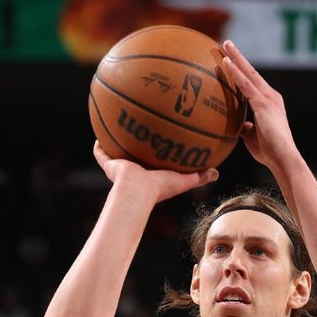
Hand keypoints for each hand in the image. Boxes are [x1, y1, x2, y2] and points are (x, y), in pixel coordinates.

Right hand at [93, 141, 218, 203]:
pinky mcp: (110, 165)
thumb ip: (199, 176)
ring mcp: (120, 167)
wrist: (137, 191)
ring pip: (117, 151)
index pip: (153, 161)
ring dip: (116, 140)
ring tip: (117, 125)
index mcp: (150, 174)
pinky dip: (99, 144)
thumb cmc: (159, 188)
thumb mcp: (183, 180)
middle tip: (139, 129)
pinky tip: (99, 132)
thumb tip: (217, 172)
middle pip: (135, 155)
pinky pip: (101, 153)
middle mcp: (135, 170)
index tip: (160, 140)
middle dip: (136, 144)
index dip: (156, 151)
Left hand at [221, 40, 300, 172]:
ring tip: (224, 45)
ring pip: (248, 73)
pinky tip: (225, 62)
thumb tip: (238, 125)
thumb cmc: (269, 151)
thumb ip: (246, 127)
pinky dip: (235, 72)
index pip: (252, 82)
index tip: (231, 59)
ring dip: (236, 58)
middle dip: (239, 57)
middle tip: (226, 44)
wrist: (282, 158)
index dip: (241, 70)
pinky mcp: (263, 104)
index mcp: (269, 103)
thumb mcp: (253, 136)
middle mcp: (270, 96)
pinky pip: (245, 85)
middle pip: (251, 72)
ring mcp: (268, 98)